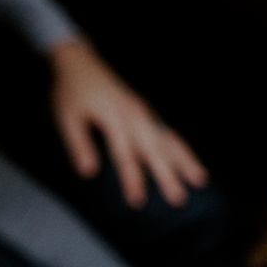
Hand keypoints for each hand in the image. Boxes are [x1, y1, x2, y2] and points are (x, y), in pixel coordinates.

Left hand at [50, 38, 206, 208]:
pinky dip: (181, 147)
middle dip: (167, 174)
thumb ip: (79, 144)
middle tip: (179, 199)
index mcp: (113, 117)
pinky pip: (168, 132)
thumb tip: (88, 172)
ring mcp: (144, 112)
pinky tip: (190, 162)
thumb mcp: (67, 117)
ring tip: (200, 180)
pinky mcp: (147, 112)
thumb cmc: (72, 93)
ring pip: (168, 138)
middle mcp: (134, 115)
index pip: (124, 154)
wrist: (80, 63)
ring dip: (185, 159)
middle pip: (154, 148)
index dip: (131, 180)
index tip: (137, 203)